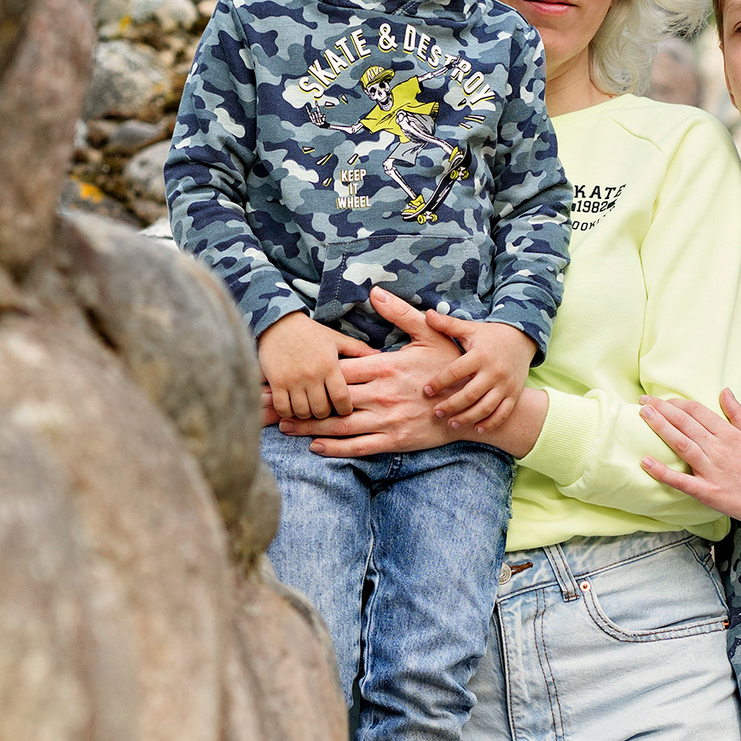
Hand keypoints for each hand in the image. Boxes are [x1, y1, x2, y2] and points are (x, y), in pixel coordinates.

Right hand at [258, 312, 372, 419]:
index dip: (345, 410)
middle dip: (325, 414)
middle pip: (322, 410)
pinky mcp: (276, 382)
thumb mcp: (337, 338)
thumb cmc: (311, 332)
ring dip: (307, 414)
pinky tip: (292, 407)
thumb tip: (381, 355)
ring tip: (310, 409)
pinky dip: (288, 412)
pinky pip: (283, 408)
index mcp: (330, 365)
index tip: (344, 410)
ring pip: (303, 412)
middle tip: (326, 411)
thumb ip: (358, 349)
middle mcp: (312, 374)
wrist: (278, 322)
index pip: (342, 398)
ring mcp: (292, 379)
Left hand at [275, 288, 459, 453]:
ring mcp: (387, 419)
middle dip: (298, 399)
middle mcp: (381, 394)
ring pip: (340, 425)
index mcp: (385, 367)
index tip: (282, 370)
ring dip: (308, 426)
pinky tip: (315, 446)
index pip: (338, 369)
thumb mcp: (429, 333)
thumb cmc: (451, 365)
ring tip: (282, 425)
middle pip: (330, 397)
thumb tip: (375, 291)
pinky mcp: (395, 440)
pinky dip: (336, 448)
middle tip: (267, 402)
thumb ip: (400, 313)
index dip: (308, 370)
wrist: (474, 405)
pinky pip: (360, 447)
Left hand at [422, 312, 536, 432]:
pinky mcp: (514, 394)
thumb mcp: (470, 329)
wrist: (522, 340)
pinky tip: (475, 429)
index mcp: (480, 355)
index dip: (439, 382)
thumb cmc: (490, 336)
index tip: (426, 390)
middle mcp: (494, 372)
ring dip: (467, 418)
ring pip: (485, 407)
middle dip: (451, 405)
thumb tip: (427, 314)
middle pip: (469, 394)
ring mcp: (505, 385)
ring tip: (451, 423)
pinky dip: (490, 423)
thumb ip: (448, 324)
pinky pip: (502, 413)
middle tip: (435, 412)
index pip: (456, 372)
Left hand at [638, 390, 740, 526]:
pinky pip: (681, 481)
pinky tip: (645, 462)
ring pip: (681, 443)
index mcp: (728, 433)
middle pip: (685, 423)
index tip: (661, 399)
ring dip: (660, 427)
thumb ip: (738, 413)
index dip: (676, 403)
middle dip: (661, 409)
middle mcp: (717, 448)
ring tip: (643, 415)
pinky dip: (662, 472)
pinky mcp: (707, 491)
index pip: (696, 412)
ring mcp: (711, 469)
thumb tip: (724, 391)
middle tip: (642, 401)